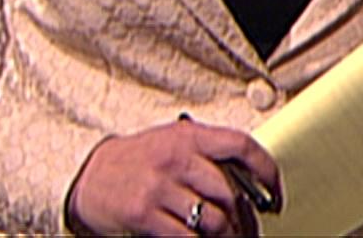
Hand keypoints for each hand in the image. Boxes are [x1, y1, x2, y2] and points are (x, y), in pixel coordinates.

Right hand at [68, 118, 277, 235]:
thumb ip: (206, 155)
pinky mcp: (144, 215)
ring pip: (213, 220)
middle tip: (247, 230)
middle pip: (229, 192)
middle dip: (243, 218)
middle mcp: (175, 158)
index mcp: (187, 136)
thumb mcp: (171, 143)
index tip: (275, 193)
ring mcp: (159, 187)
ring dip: (225, 236)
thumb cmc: (135, 161)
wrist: (87, 175)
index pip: (241, 145)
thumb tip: (249, 184)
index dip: (267, 171)